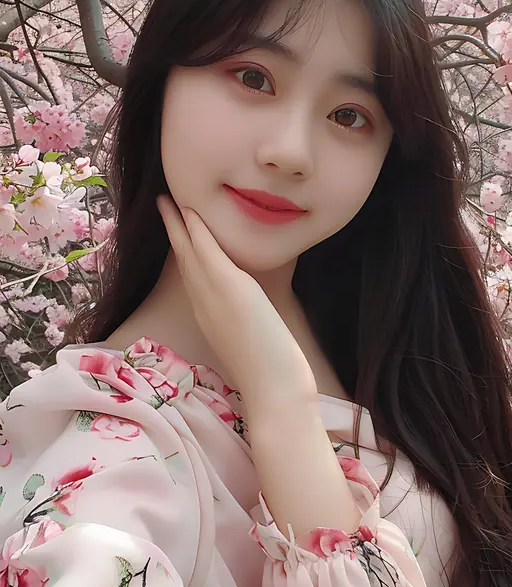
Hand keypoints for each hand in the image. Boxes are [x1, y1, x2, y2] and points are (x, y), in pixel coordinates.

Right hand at [157, 194, 317, 407]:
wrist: (274, 387)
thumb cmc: (271, 372)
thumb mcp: (250, 339)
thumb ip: (243, 321)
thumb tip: (250, 309)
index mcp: (207, 316)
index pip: (190, 275)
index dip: (181, 250)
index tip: (176, 230)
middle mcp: (203, 304)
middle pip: (182, 259)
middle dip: (172, 231)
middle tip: (162, 204)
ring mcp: (213, 296)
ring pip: (188, 252)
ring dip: (177, 223)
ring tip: (167, 199)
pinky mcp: (231, 288)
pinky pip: (207, 251)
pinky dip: (196, 230)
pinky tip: (189, 210)